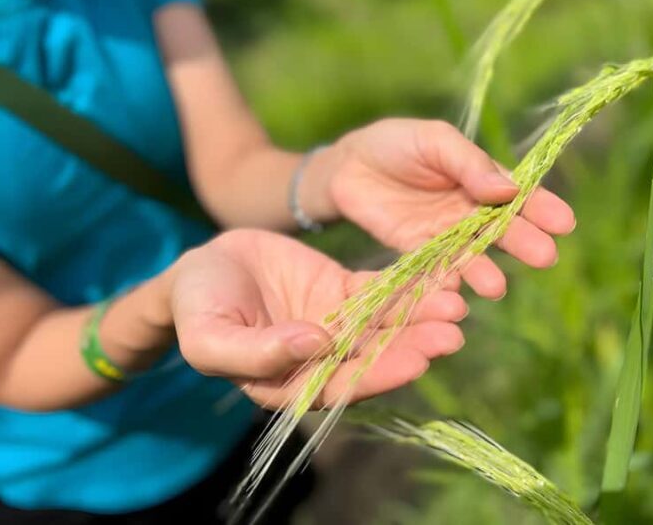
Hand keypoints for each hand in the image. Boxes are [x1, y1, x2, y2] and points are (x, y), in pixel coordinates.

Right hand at [169, 230, 467, 408]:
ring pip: (385, 324)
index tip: (417, 359)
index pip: (343, 385)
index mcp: (291, 384)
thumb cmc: (197, 308)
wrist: (203, 268)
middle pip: (375, 356)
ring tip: (455, 305)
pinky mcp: (344, 293)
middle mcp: (322, 361)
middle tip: (452, 333)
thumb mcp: (210, 336)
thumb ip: (258, 353)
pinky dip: (407, 285)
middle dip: (414, 346)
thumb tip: (316, 346)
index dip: (380, 374)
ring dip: (420, 316)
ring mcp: (337, 325)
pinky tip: (437, 277)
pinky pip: (380, 290)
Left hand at [325, 119, 575, 298]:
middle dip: (523, 242)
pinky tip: (456, 290)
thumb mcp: (434, 141)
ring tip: (496, 286)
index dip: (542, 208)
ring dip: (485, 270)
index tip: (564, 222)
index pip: (518, 195)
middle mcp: (470, 211)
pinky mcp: (417, 252)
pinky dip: (446, 279)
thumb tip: (510, 189)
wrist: (348, 165)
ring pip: (471, 254)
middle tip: (545, 257)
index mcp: (482, 178)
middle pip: (501, 229)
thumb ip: (468, 164)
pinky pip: (435, 267)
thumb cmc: (396, 143)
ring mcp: (445, 234)